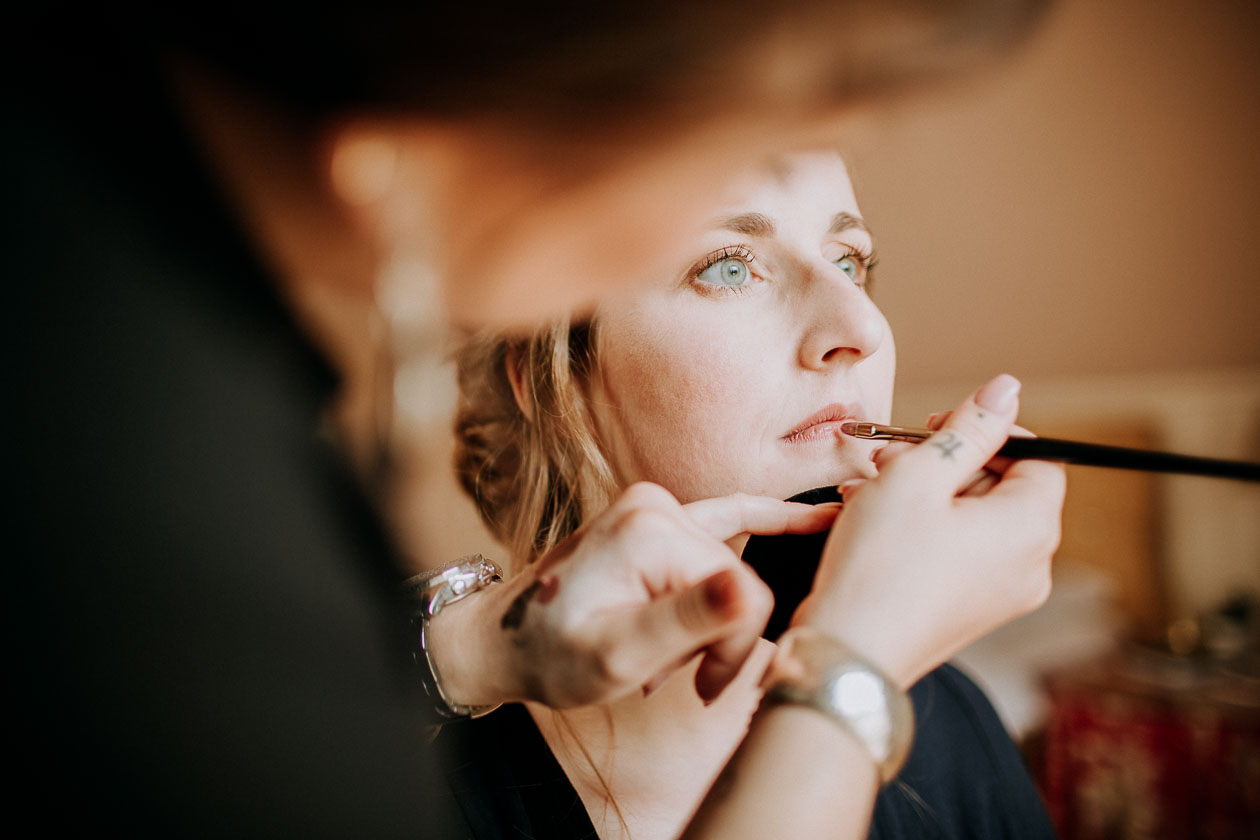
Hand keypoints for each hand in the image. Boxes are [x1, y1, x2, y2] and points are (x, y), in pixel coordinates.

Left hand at [427, 483, 838, 708]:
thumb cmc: (552, 655)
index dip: (731, 651)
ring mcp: (657, 505)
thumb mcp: (617, 656)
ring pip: (732, 566)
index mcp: (651, 531)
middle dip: (718, 639)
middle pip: (740, 580)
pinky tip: (818, 517)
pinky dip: (768, 521)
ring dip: (713, 618)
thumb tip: (750, 591)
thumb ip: (686, 623)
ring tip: (669, 653)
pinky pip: (728, 517)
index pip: (745, 595)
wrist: (504, 639)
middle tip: (678, 677)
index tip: (699, 686)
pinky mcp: (659, 515)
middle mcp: (657, 504)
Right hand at [793, 374, 1065, 687]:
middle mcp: (1031, 564)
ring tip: (867, 490)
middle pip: (1002, 486)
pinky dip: (923, 528)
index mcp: (1031, 527)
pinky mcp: (971, 611)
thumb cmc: (879, 566)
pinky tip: (872, 521)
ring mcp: (1003, 594)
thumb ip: (968, 427)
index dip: (987, 431)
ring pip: (973, 517)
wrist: (847, 656)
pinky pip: (959, 551)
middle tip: (887, 459)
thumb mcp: (918, 476)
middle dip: (944, 462)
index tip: (935, 427)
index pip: (1039, 455)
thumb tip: (1006, 389)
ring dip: (924, 493)